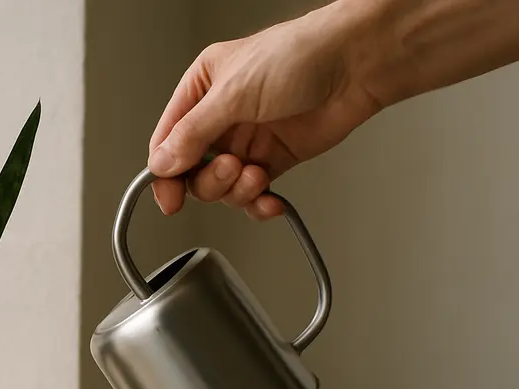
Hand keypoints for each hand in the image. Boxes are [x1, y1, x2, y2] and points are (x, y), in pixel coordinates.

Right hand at [148, 3, 381, 219]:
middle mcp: (221, 116)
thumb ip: (193, 133)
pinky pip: (254, 194)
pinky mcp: (275, 159)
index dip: (165, 173)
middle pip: (193, 170)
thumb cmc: (300, 55)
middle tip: (232, 169)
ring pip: (223, 186)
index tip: (171, 199)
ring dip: (237, 191)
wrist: (356, 65)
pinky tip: (269, 199)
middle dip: (211, 180)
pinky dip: (259, 202)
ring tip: (257, 175)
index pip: (168, 140)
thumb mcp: (233, 93)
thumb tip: (162, 163)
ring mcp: (248, 140)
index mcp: (202, 89)